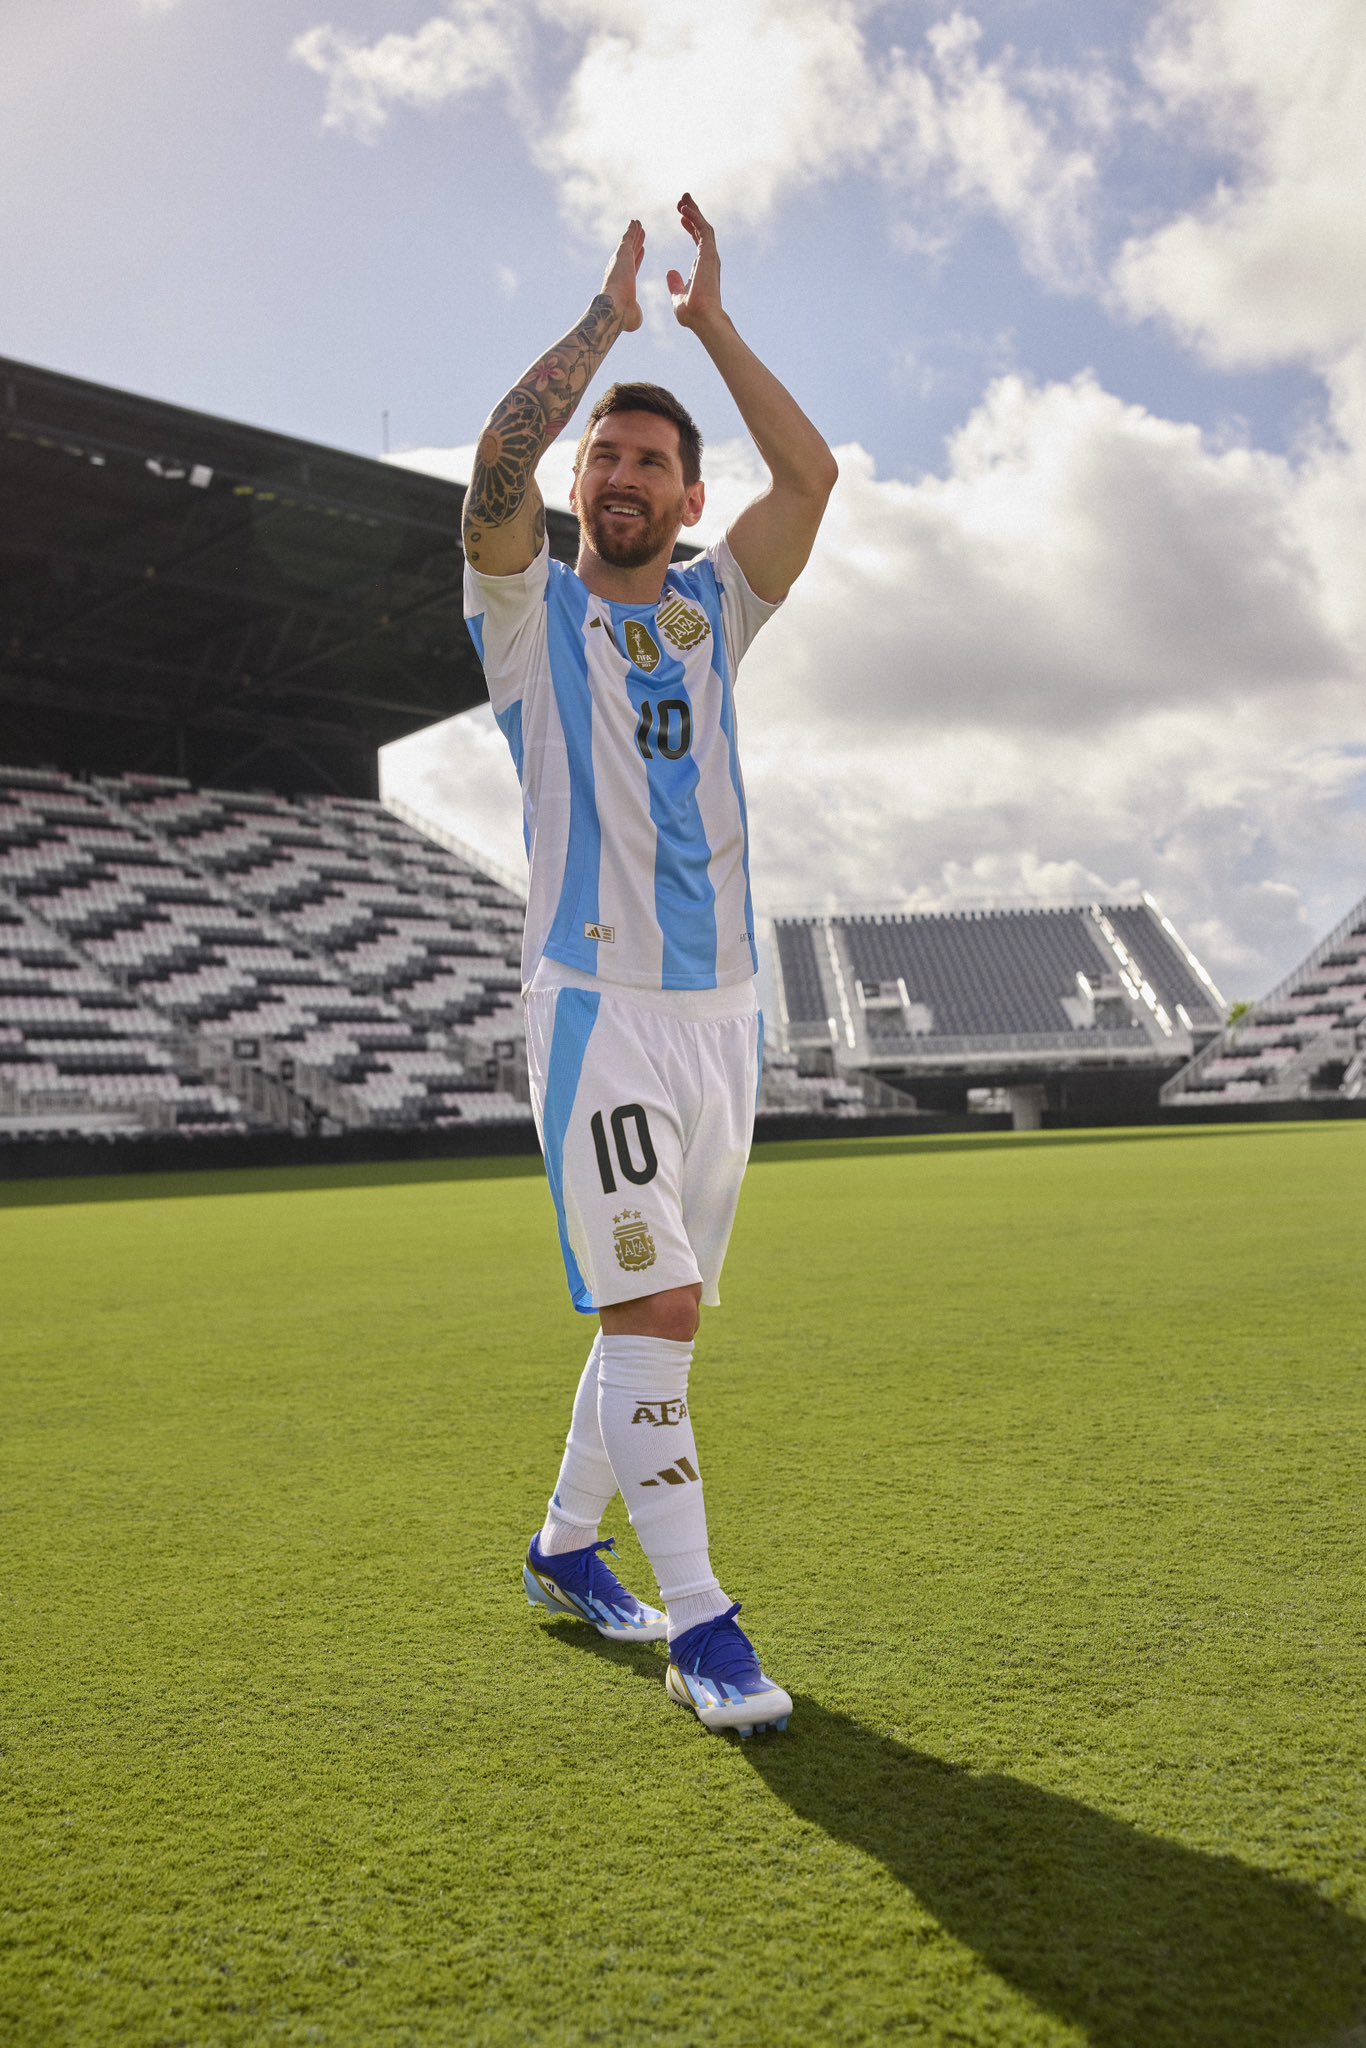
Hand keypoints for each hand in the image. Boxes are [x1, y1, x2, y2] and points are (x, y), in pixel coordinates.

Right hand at [601, 220, 644, 333]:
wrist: (615, 309)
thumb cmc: (623, 318)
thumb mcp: (633, 315)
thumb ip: (635, 312)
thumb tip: (635, 315)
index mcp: (623, 283)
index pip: (632, 268)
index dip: (637, 259)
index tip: (642, 251)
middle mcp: (619, 270)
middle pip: (630, 253)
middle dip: (636, 243)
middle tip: (641, 233)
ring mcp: (620, 261)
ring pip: (629, 243)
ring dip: (634, 233)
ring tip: (639, 224)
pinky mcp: (622, 253)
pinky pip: (628, 237)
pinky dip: (631, 229)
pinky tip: (635, 222)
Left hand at [667, 193, 722, 330]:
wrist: (703, 319)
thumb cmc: (692, 313)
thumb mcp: (678, 296)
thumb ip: (675, 284)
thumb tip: (670, 273)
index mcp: (702, 266)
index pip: (698, 240)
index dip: (691, 226)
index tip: (681, 216)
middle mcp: (709, 258)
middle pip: (702, 229)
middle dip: (693, 212)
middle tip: (683, 199)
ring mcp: (710, 256)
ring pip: (704, 226)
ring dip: (694, 210)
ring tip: (683, 198)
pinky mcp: (709, 254)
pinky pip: (703, 229)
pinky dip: (695, 217)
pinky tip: (684, 208)